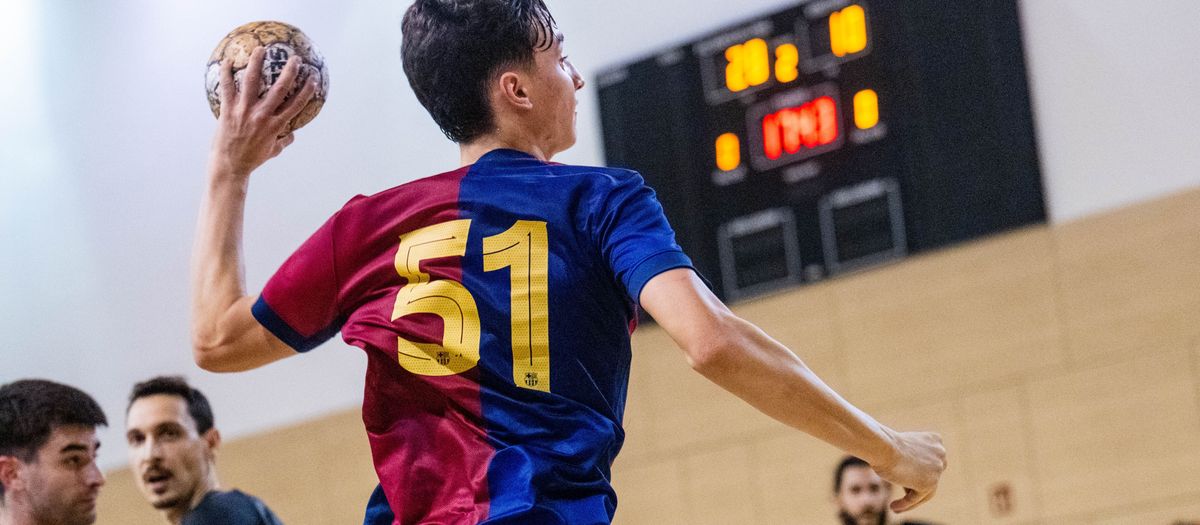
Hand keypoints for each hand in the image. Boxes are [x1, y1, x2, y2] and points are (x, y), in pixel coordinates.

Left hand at [209, 46, 317, 178]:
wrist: (230, 166)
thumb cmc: (252, 159)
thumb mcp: (272, 151)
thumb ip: (283, 141)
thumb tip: (292, 134)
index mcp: (275, 126)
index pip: (296, 105)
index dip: (306, 91)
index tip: (313, 79)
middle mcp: (262, 116)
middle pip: (279, 89)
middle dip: (289, 72)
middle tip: (295, 59)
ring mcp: (244, 111)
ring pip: (252, 82)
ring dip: (257, 64)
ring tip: (261, 50)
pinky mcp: (228, 110)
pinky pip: (227, 88)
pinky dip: (227, 73)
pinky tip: (228, 61)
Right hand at [872, 430, 945, 512]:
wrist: (882, 446)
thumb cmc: (883, 444)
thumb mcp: (901, 447)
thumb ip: (912, 459)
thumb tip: (912, 480)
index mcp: (935, 440)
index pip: (931, 462)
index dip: (920, 472)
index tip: (907, 479)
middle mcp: (941, 454)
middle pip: (931, 477)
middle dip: (917, 486)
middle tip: (904, 493)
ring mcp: (937, 469)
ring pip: (926, 491)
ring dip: (911, 500)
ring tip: (896, 507)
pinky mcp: (929, 483)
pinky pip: (916, 498)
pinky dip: (905, 504)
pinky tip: (893, 507)